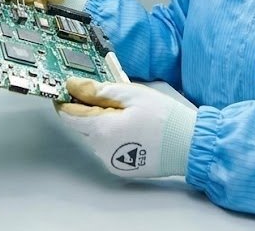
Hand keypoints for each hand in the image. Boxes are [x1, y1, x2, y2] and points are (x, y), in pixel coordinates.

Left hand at [56, 78, 197, 178]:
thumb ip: (99, 91)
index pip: (69, 115)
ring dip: (103, 124)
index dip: (66, 100)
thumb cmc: (165, 118)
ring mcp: (110, 161)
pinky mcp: (121, 168)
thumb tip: (75, 86)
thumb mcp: (132, 94)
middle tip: (114, 99)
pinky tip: (133, 129)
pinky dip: (113, 137)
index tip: (68, 89)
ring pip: (96, 136)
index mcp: (102, 129)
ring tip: (130, 115)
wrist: (188, 145)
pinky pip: (108, 148)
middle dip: (91, 110)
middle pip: (84, 125)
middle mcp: (101, 149)